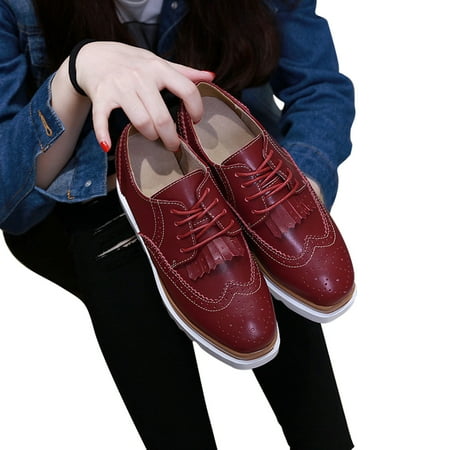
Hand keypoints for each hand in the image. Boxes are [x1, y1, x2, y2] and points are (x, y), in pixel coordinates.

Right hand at [75, 41, 214, 150]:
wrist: (94, 56)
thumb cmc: (131, 62)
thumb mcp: (158, 62)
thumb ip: (184, 72)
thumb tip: (211, 76)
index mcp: (158, 68)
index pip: (187, 89)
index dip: (196, 108)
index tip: (196, 120)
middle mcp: (140, 77)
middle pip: (162, 117)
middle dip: (170, 137)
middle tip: (173, 145)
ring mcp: (120, 87)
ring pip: (141, 122)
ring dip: (150, 135)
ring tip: (153, 137)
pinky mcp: (101, 97)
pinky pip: (102, 119)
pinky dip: (103, 134)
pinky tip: (107, 146)